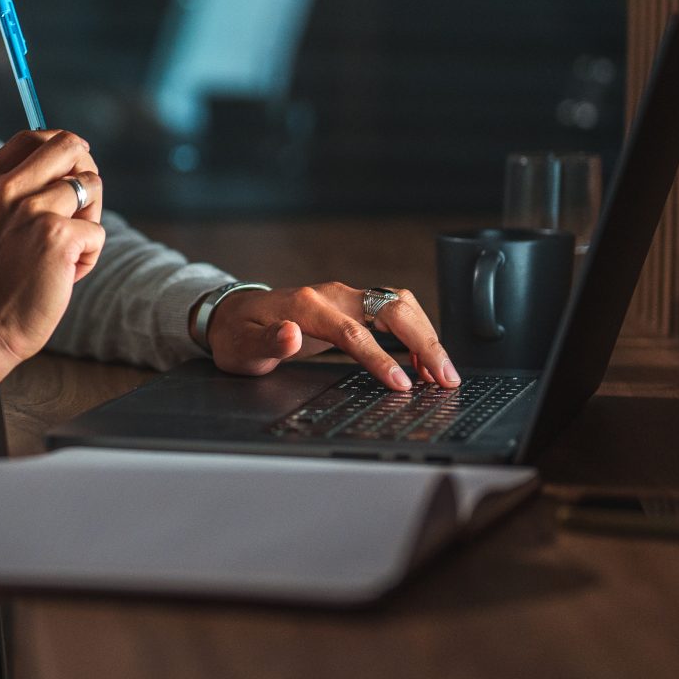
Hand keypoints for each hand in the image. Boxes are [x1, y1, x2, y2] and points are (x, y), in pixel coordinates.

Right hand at [0, 129, 106, 406]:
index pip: (32, 137)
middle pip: (68, 146)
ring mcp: (32, 210)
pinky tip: (63, 277)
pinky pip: (97, 231)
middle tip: (80, 208)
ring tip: (65, 252)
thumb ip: (14, 190)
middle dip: (85, 171)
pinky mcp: (59, 236)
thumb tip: (71, 160)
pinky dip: (88, 258)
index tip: (71, 168)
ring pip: (91, 186)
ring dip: (89, 220)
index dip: (60, 146)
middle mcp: (5, 189)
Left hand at [207, 282, 458, 392]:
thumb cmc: (238, 335)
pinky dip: (414, 332)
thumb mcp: (241, 349)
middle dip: (423, 341)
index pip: (352, 331)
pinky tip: (422, 362)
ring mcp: (344, 296)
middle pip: (389, 307)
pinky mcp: (352, 304)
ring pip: (398, 304)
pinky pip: (393, 311)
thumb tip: (291, 335)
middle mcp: (331, 294)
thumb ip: (267, 345)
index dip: (379, 358)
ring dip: (426, 334)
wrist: (233, 314)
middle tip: (445, 377)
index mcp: (306, 305)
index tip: (401, 384)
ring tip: (442, 373)